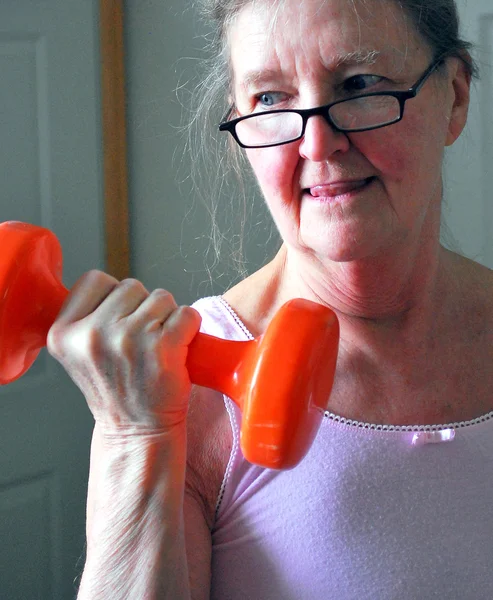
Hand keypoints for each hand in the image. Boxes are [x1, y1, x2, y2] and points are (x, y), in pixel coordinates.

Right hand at [47, 270, 200, 433]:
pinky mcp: (163, 346)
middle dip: (142, 308)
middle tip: (139, 343)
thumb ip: (88, 316)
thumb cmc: (116, 389)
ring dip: (166, 318)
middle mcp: (93, 333)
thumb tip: (111, 286)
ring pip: (162, 297)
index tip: (118, 322)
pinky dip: (190, 328)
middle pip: (132, 285)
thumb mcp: (80, 352)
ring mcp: (129, 338)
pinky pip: (187, 314)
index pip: (95, 279)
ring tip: (155, 348)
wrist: (137, 431)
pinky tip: (176, 351)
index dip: (114, 297)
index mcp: (64, 332)